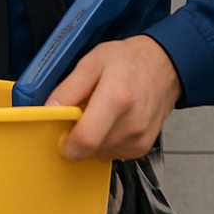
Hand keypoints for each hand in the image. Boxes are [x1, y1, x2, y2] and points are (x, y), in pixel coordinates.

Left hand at [47, 35, 180, 161]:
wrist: (163, 66)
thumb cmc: (128, 61)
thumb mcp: (91, 63)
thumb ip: (68, 89)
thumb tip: (49, 110)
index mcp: (116, 99)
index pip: (86, 139)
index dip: (67, 143)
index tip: (60, 134)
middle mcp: (131, 123)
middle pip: (91, 148)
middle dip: (78, 136)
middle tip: (81, 113)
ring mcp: (139, 138)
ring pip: (100, 152)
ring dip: (94, 138)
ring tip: (101, 112)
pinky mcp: (143, 147)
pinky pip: (113, 153)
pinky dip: (107, 141)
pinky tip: (112, 120)